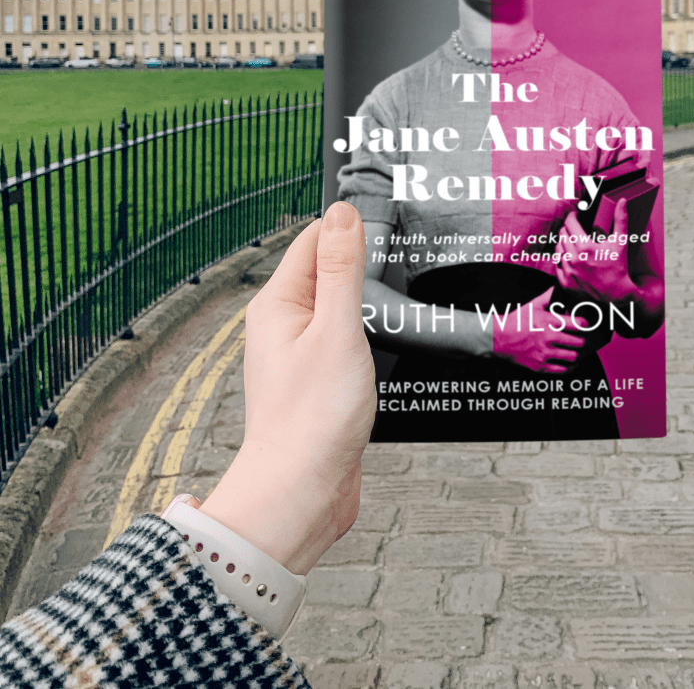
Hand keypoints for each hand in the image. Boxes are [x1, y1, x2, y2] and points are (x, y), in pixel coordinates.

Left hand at [201, 202, 376, 573]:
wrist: (302, 492)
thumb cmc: (313, 418)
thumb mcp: (336, 330)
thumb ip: (341, 269)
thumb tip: (341, 212)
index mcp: (279, 303)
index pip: (314, 240)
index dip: (350, 227)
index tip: (389, 222)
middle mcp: (284, 324)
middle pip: (328, 272)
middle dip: (364, 265)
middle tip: (402, 264)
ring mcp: (300, 353)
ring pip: (339, 308)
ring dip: (368, 302)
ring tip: (399, 303)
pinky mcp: (318, 380)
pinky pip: (344, 340)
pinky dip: (367, 334)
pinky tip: (387, 342)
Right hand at [492, 286, 590, 372]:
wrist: (499, 339)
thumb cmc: (517, 321)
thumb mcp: (533, 305)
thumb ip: (549, 297)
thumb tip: (560, 287)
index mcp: (549, 321)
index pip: (578, 324)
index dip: (585, 324)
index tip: (585, 324)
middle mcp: (549, 338)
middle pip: (579, 342)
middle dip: (583, 340)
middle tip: (582, 338)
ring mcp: (545, 354)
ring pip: (573, 357)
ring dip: (577, 353)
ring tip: (577, 350)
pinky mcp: (541, 366)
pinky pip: (563, 370)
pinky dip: (570, 366)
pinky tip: (570, 362)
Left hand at [556, 202, 635, 304]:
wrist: (616, 292)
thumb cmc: (618, 267)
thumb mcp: (620, 241)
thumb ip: (620, 219)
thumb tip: (622, 201)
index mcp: (585, 247)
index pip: (570, 223)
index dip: (572, 216)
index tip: (576, 216)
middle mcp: (574, 258)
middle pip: (562, 234)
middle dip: (569, 229)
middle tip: (577, 230)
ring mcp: (568, 271)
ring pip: (558, 248)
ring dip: (565, 243)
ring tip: (576, 244)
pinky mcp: (565, 281)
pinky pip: (557, 264)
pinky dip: (563, 259)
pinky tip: (573, 258)